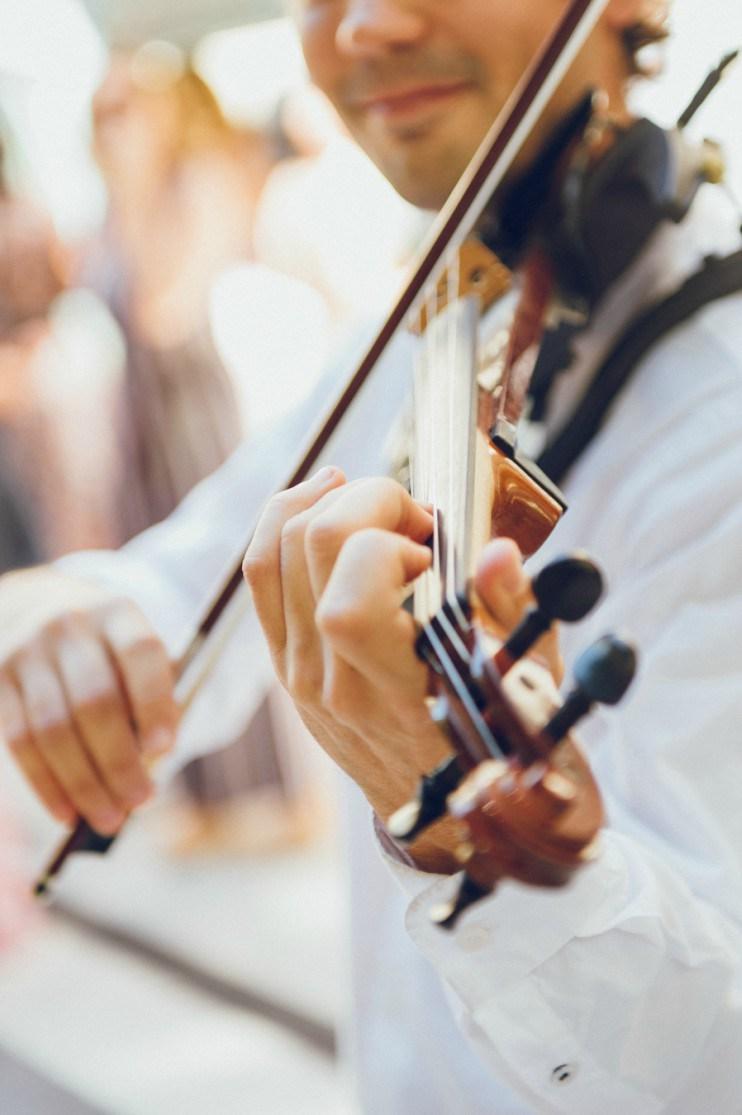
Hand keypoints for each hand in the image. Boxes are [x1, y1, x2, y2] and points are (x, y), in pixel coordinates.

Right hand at [0, 566, 177, 833]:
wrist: (37, 609)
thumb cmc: (106, 652)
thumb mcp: (135, 657)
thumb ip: (151, 698)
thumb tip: (151, 762)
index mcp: (118, 614)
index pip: (140, 654)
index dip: (153, 701)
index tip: (165, 748)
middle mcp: (70, 626)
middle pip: (95, 701)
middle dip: (119, 760)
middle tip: (140, 801)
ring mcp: (27, 652)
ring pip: (54, 729)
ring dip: (83, 783)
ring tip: (109, 818)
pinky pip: (20, 742)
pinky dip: (46, 784)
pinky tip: (68, 812)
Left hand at [243, 468, 551, 872]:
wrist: (451, 818)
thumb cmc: (496, 743)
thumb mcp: (529, 684)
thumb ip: (512, 612)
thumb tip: (493, 551)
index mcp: (401, 691)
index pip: (351, 597)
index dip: (389, 547)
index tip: (434, 550)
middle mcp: (336, 683)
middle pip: (309, 549)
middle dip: (364, 500)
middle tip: (411, 516)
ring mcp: (300, 675)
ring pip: (272, 554)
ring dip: (320, 502)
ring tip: (369, 499)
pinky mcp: (285, 667)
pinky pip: (260, 579)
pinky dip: (283, 525)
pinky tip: (323, 504)